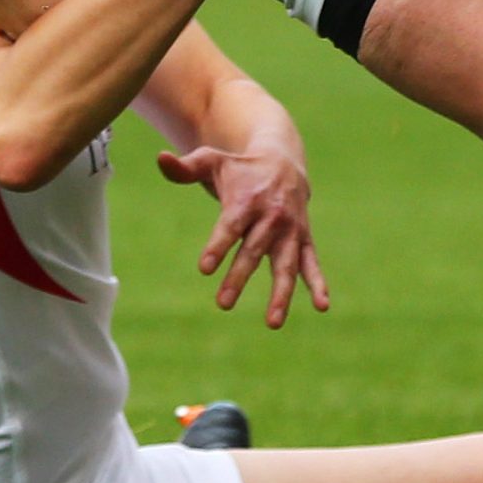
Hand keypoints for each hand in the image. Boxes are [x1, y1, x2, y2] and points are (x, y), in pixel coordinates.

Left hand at [156, 142, 330, 327]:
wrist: (282, 159)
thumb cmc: (239, 168)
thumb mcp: (212, 161)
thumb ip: (185, 167)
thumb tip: (160, 159)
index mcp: (247, 200)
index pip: (230, 226)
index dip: (218, 246)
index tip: (204, 268)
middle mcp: (271, 217)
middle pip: (254, 250)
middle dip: (239, 277)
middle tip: (222, 304)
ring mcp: (290, 230)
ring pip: (286, 264)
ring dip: (281, 294)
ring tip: (273, 323)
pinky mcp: (304, 239)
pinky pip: (312, 264)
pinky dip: (318, 284)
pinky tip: (322, 306)